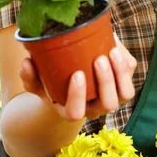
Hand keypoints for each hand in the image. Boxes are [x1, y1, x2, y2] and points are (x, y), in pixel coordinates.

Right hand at [19, 32, 136, 120]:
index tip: (77, 74)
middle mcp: (95, 108)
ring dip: (121, 72)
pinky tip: (114, 43)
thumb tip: (26, 62)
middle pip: (107, 103)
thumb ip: (30, 75)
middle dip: (106, 81)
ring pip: (125, 93)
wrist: (72, 81)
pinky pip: (130, 72)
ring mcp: (112, 97)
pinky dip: (125, 59)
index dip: (78, 96)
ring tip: (112, 51)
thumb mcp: (38, 81)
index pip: (76, 112)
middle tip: (99, 59)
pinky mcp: (124, 81)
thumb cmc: (53, 83)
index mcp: (71, 110)